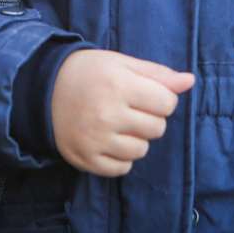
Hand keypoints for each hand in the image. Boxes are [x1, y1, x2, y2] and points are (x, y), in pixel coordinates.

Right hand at [50, 50, 193, 176]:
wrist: (43, 90)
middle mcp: (107, 114)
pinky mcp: (86, 159)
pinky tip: (108, 140)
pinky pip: (122, 169)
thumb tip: (190, 81)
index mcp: (118, 85)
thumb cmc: (88, 73)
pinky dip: (120, 158)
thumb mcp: (121, 63)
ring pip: (141, 151)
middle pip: (157, 129)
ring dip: (135, 139)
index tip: (144, 94)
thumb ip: (157, 74)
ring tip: (116, 124)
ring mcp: (96, 140)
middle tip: (128, 108)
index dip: (161, 98)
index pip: (167, 103)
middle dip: (149, 118)